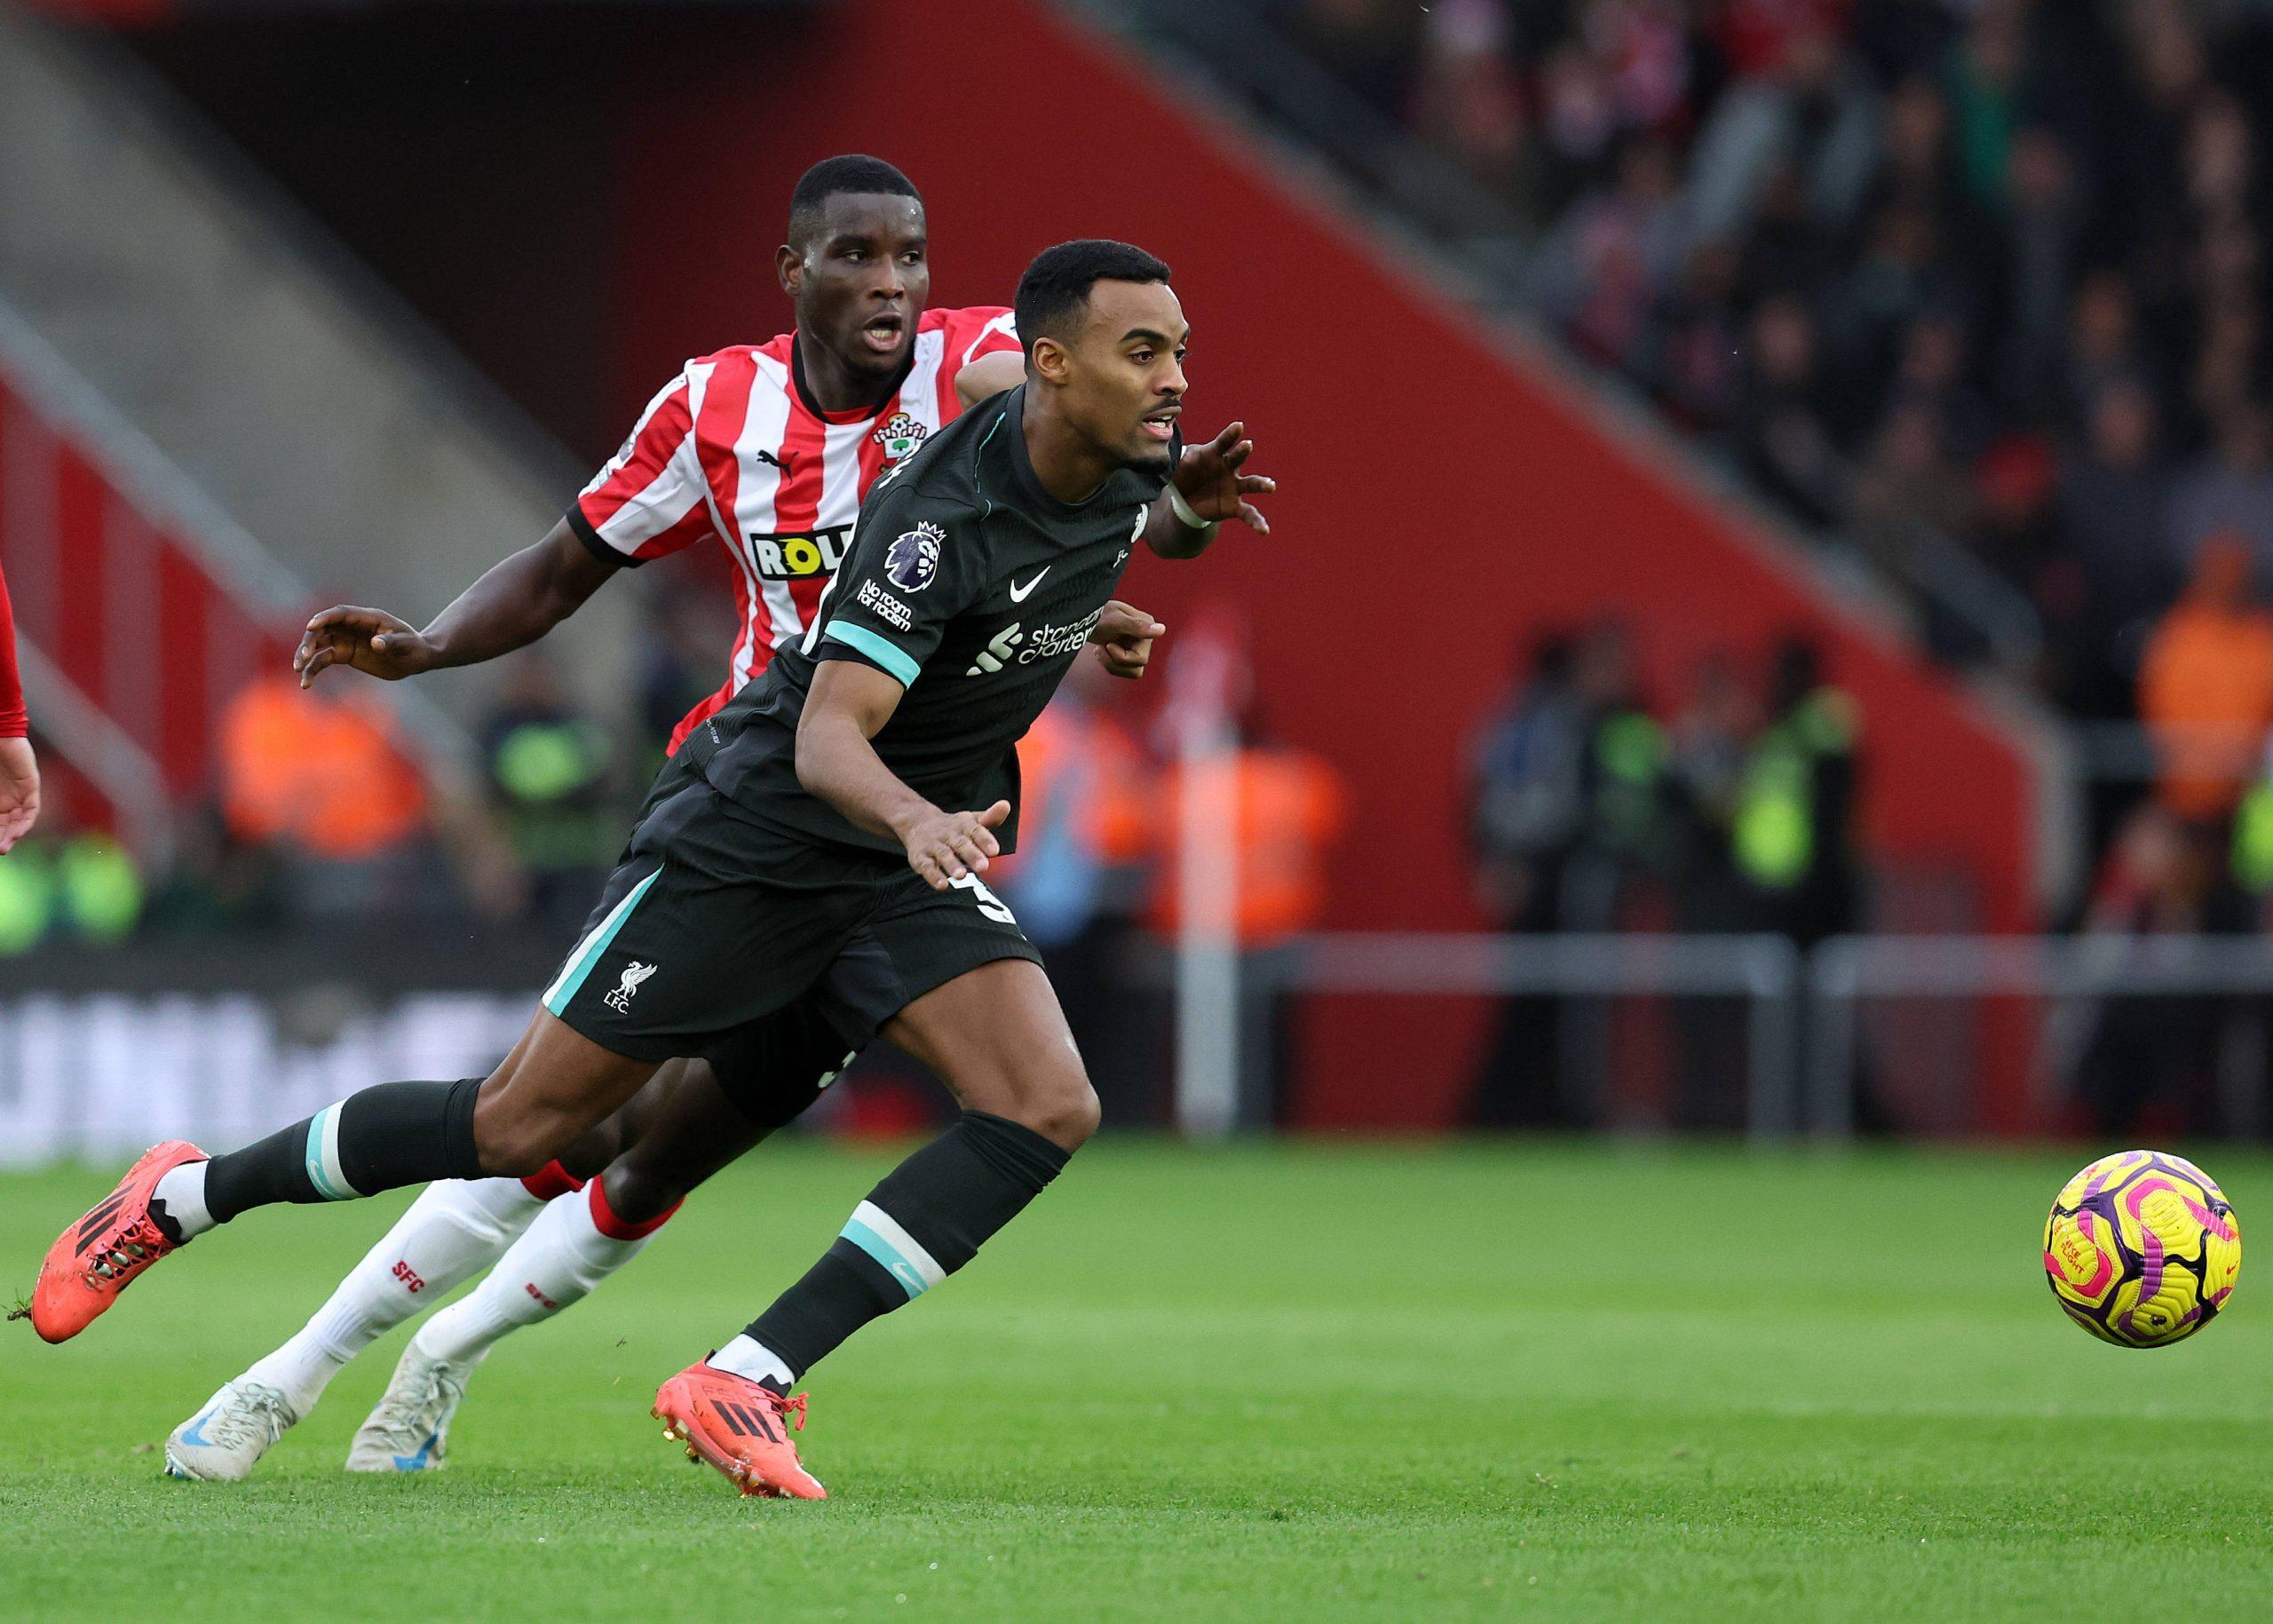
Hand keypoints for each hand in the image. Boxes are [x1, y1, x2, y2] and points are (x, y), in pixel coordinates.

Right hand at [0, 735, 38, 853]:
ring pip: (20, 821)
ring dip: (12, 836)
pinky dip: (24, 823)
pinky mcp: (31, 786)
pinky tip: (16, 833)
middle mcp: (8, 798)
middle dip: (1, 839)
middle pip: (7, 825)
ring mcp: (20, 793)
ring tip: (2, 848)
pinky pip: (31, 810)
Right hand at [294, 606, 438, 687]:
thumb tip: (376, 644)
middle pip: (324, 628)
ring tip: (298, 670)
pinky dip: (313, 669)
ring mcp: (346, 640)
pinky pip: (324, 660)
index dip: (324, 618)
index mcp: (367, 618)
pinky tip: (306, 683)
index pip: (340, 614)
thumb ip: (391, 643)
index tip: (311, 626)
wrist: (416, 658)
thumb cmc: (414, 647)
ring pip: (319, 644)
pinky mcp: (344, 654)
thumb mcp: (406, 644)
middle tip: (304, 657)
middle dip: (310, 641)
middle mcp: (352, 627)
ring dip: (306, 655)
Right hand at [900, 799, 1009, 889]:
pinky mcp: (919, 857)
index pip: (975, 830)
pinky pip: (926, 866)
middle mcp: (947, 834)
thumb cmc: (953, 827)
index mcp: (963, 825)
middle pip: (960, 843)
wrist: (917, 823)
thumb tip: (1006, 805)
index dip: (985, 840)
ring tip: (962, 876)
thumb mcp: (971, 821)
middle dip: (971, 855)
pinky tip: (942, 886)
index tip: (995, 851)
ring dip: (952, 865)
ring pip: (943, 854)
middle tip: (983, 867)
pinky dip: (933, 876)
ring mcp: (932, 845)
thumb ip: (990, 817)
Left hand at [1091, 600, 1165, 678]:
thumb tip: (1162, 630)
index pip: (1140, 659)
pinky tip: (1101, 651)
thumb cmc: (1098, 615)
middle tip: (1099, 649)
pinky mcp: (1129, 653)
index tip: (1108, 645)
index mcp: (1147, 626)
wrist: (1083, 616)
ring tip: (1099, 650)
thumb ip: (1137, 626)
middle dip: (1114, 662)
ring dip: (1112, 665)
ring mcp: (1138, 646)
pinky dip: (1109, 665)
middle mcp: (1146, 637)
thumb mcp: (1115, 621)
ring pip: (1132, 672)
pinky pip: (1124, 671)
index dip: (1121, 657)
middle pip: (1136, 668)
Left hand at [1171, 421, 1274, 533]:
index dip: (1231, 434)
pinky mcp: (1235, 506)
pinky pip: (1249, 513)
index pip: (1223, 442)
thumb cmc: (1185, 473)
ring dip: (1262, 484)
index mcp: (1215, 454)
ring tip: (1271, 486)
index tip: (1239, 426)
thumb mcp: (1177, 464)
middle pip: (1237, 458)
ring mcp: (1235, 487)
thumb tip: (1164, 448)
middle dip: (1242, 451)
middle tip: (1248, 445)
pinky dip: (1257, 522)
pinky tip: (1265, 531)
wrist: (1187, 498)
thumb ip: (1174, 457)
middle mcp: (1229, 468)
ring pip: (1251, 484)